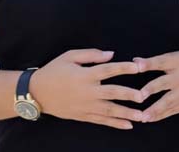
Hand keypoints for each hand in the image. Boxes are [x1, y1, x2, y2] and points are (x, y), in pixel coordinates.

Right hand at [30, 49, 145, 129]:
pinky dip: (115, 123)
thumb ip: (91, 55)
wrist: (35, 93)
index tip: (138, 67)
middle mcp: (87, 92)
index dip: (124, 68)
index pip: (108, 71)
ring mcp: (85, 106)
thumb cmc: (54, 71)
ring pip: (109, 111)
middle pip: (111, 93)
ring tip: (142, 116)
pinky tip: (128, 125)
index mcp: (85, 75)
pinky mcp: (82, 116)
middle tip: (143, 96)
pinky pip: (101, 120)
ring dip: (126, 113)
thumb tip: (111, 54)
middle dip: (128, 95)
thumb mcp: (69, 56)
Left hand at [132, 51, 178, 122]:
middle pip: (166, 82)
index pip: (162, 61)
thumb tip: (135, 61)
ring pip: (170, 101)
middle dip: (152, 89)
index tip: (136, 66)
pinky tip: (151, 118)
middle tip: (138, 96)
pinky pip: (174, 109)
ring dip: (155, 109)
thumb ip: (157, 61)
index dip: (149, 64)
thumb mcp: (178, 57)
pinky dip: (162, 115)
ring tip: (143, 116)